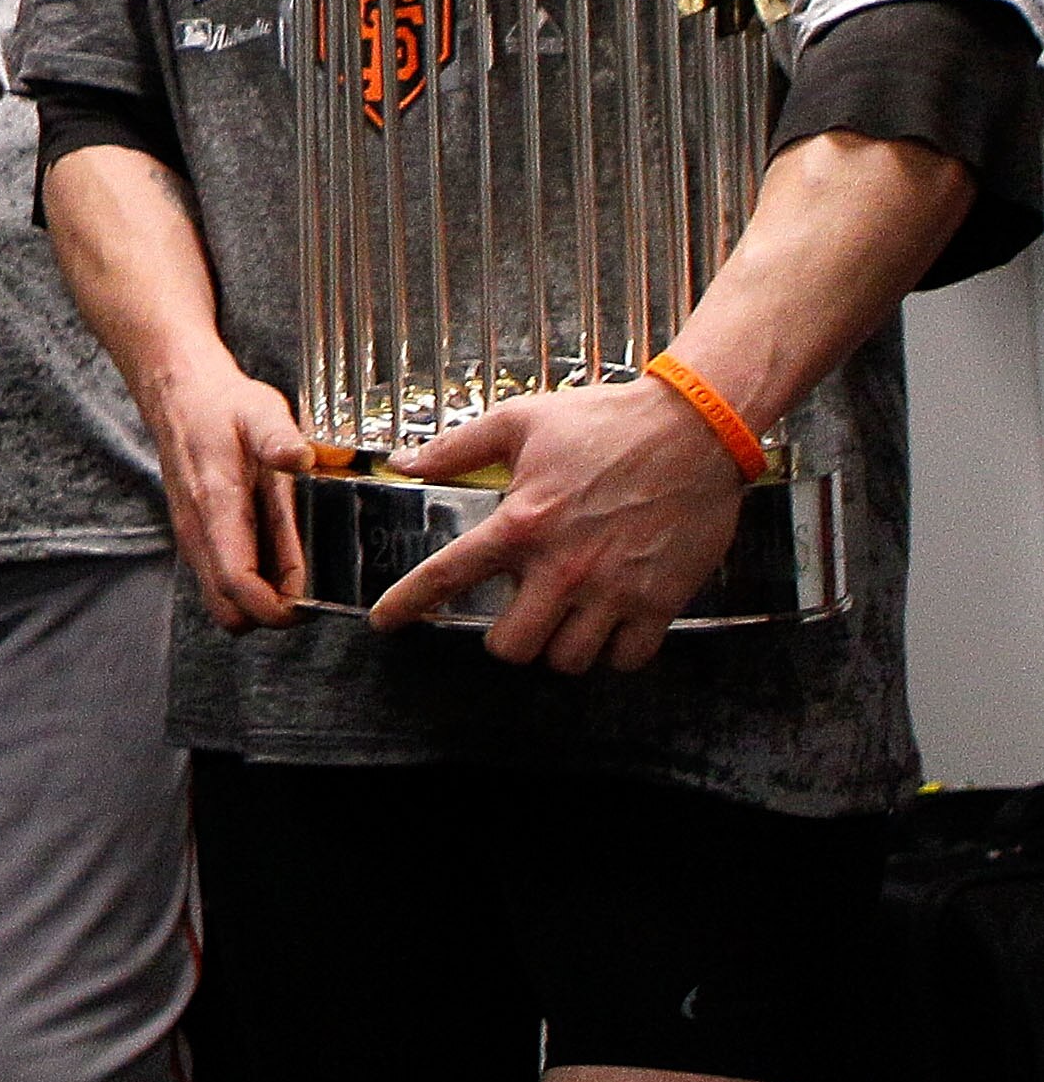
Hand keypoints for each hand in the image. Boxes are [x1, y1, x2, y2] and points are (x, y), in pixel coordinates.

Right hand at [147, 346, 312, 630]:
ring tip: (300, 566)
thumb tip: (300, 457)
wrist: (178, 394)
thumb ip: (279, 437)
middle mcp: (199, 534)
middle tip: (311, 587)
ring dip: (263, 600)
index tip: (314, 599)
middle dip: (273, 613)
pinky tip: (279, 551)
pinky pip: (223, 582)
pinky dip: (253, 583)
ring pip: (225, 602)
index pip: (238, 585)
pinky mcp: (199, 540)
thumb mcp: (260, 411)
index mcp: (215, 507)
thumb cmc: (221, 406)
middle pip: (229, 611)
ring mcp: (195, 540)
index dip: (278, 607)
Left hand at [373, 377, 747, 664]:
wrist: (695, 428)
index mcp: (521, 524)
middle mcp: (563, 567)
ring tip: (563, 617)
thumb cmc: (605, 421)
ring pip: (568, 660)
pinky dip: (614, 653)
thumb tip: (403, 462)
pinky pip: (626, 660)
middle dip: (506, 638)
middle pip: (513, 647)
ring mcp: (614, 590)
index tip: (384, 623)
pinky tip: (608, 626)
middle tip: (516, 613)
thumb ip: (456, 448)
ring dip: (560, 646)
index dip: (407, 604)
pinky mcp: (662, 601)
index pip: (446, 577)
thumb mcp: (519, 421)